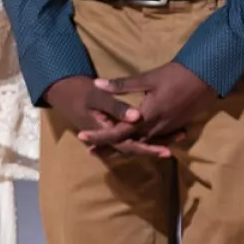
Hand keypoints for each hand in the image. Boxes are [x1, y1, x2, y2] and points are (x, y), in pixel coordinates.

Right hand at [43, 75, 171, 159]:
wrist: (67, 93)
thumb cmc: (82, 94)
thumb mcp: (98, 98)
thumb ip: (117, 107)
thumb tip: (137, 117)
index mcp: (107, 133)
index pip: (130, 145)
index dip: (148, 148)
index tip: (165, 151)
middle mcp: (110, 138)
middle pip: (135, 147)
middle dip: (154, 148)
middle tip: (174, 149)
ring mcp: (112, 133)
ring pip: (135, 142)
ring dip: (153, 142)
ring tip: (176, 138)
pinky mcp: (115, 127)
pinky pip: (132, 135)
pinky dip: (147, 135)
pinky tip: (162, 132)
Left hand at [96, 61, 214, 150]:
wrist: (206, 78)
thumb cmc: (176, 76)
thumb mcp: (148, 78)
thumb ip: (122, 85)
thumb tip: (97, 84)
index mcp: (146, 118)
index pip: (117, 132)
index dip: (99, 135)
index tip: (82, 136)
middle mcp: (154, 129)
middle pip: (127, 144)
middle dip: (108, 147)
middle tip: (89, 150)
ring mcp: (165, 131)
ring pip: (141, 145)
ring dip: (124, 147)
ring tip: (108, 149)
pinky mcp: (173, 128)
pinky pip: (153, 141)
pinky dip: (141, 143)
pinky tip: (135, 141)